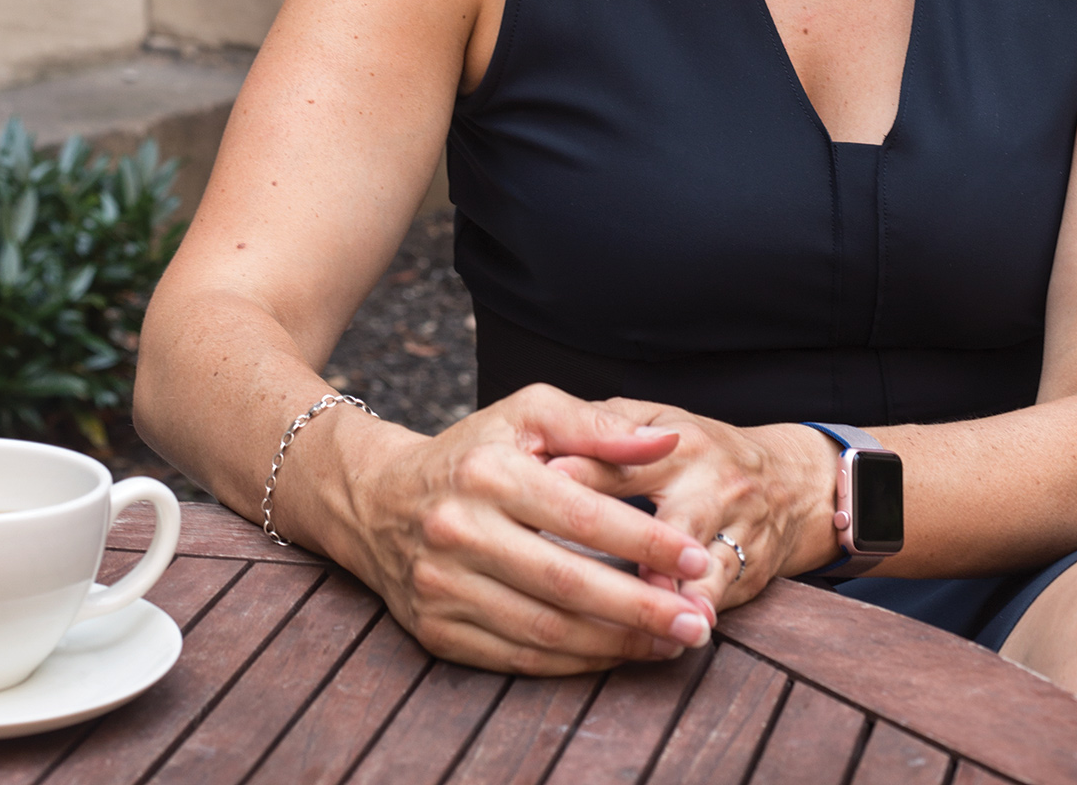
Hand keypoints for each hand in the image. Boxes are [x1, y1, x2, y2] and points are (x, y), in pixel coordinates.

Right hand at [307, 383, 721, 675]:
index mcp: (488, 472)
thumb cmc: (473, 452)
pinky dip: (573, 662)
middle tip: (697, 623)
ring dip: (615, 644)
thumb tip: (665, 440)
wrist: (379, 501)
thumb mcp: (527, 415)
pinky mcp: (437, 630)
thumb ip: (597, 426)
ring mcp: (443, 586)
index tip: (695, 559)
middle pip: (566, 583)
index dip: (644, 541)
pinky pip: (517, 657)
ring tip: (670, 642)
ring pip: (545, 629)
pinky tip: (615, 653)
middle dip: (640, 607)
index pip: (581, 515)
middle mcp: (459, 531)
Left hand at [546, 401, 837, 626]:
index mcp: (679, 444)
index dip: (583, 473)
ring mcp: (738, 532)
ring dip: (674, 594)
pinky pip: (722, 598)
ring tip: (648, 615)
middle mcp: (712, 486)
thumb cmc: (703, 451)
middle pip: (670, 521)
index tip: (543, 487)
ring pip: (705, 567)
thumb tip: (548, 447)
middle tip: (585, 567)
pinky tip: (674, 638)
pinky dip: (695, 616)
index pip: (624, 459)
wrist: (791, 483)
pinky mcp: (752, 572)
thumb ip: (607, 428)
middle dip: (635, 544)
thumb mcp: (660, 418)